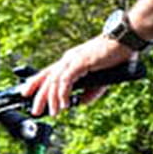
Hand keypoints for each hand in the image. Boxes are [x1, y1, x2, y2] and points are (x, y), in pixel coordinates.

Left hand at [20, 36, 134, 116]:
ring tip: (52, 112)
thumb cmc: (116, 55)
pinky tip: (64, 104)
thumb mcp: (101, 79)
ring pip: (54, 81)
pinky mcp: (80, 62)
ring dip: (51, 99)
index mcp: (70, 61)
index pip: (47, 73)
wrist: (126, 40)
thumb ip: (90, 92)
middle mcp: (67, 59)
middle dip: (38, 96)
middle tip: (35, 111)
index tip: (26, 94)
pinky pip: (66, 80)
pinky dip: (62, 93)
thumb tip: (81, 103)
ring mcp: (72, 59)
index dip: (35, 83)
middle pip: (46, 78)